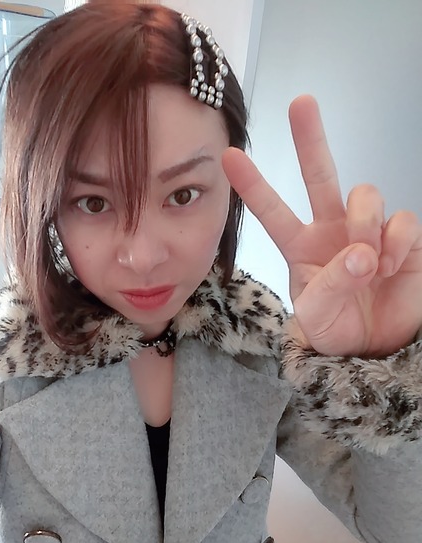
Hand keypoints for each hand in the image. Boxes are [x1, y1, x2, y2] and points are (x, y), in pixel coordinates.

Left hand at [222, 95, 421, 356]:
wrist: (375, 350)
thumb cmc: (336, 330)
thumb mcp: (317, 316)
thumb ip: (330, 284)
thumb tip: (361, 253)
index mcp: (301, 246)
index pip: (272, 211)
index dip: (253, 184)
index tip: (228, 156)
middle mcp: (332, 229)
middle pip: (320, 174)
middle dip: (311, 139)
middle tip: (301, 103)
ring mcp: (368, 230)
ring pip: (364, 194)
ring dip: (364, 223)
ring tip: (368, 263)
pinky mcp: (402, 237)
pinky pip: (401, 219)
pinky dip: (396, 243)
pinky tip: (391, 265)